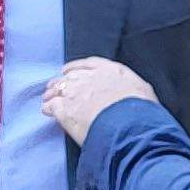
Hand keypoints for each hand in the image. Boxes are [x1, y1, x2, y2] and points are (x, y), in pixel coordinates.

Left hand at [41, 57, 158, 142]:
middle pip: (70, 76)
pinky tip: (46, 111)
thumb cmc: (142, 112)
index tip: (69, 70)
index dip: (76, 67)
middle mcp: (90, 78)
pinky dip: (48, 108)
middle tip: (55, 86)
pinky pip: (52, 106)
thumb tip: (132, 94)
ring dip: (52, 93)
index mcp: (111, 70)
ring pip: (58, 88)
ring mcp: (76, 93)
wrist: (129, 125)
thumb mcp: (143, 91)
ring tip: (47, 98)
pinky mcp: (66, 110)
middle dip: (61, 81)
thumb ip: (131, 88)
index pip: (88, 64)